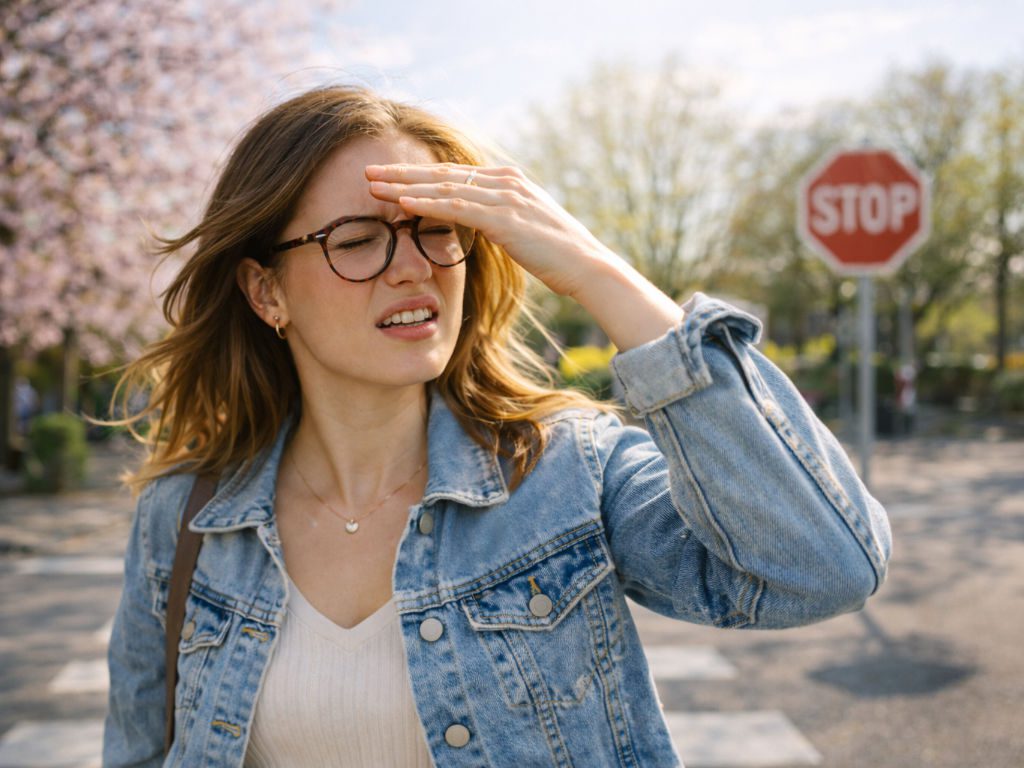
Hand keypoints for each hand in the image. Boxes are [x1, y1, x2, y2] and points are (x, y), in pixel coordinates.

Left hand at [365, 162, 614, 297]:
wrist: (588, 267)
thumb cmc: (559, 256)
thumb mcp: (525, 230)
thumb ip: (500, 219)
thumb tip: (478, 224)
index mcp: (508, 181)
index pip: (453, 174)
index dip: (417, 174)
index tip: (387, 176)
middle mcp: (504, 182)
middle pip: (442, 173)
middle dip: (401, 172)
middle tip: (367, 171)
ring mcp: (505, 197)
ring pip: (444, 187)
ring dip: (404, 185)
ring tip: (372, 185)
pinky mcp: (505, 218)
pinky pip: (458, 208)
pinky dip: (427, 204)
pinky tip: (402, 203)